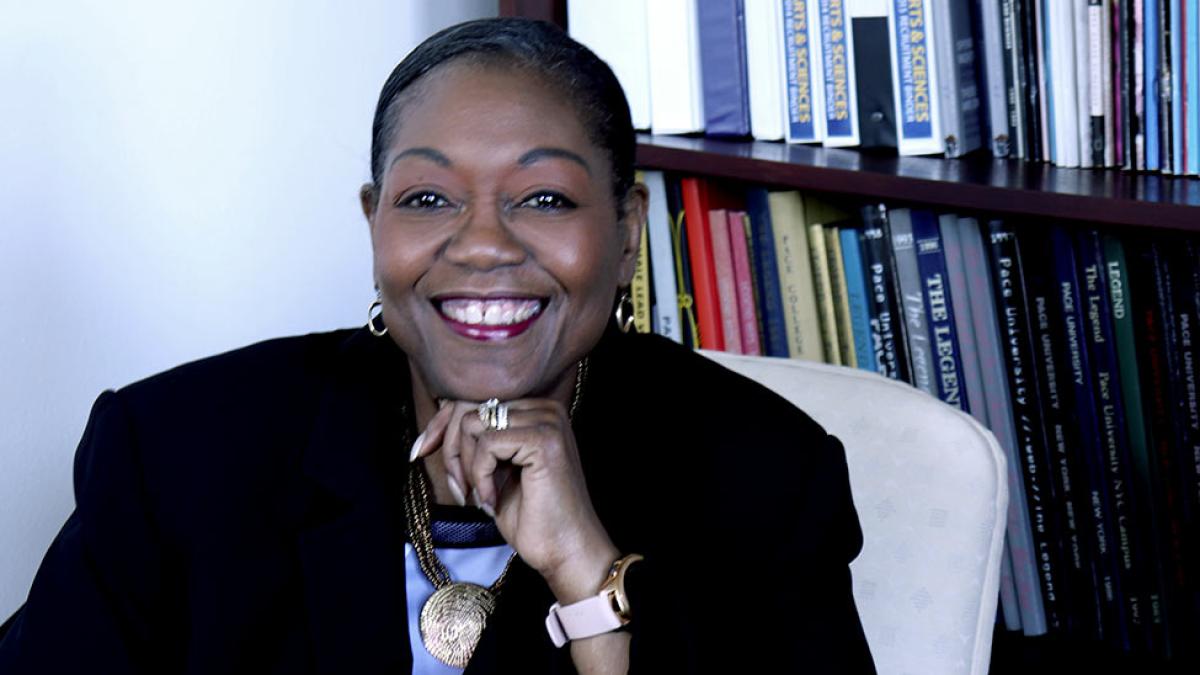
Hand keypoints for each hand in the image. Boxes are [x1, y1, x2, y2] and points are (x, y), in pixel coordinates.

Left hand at [412, 398, 619, 602]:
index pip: (474, 399)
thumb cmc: (533, 519)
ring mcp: (547, 422)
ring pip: (473, 423)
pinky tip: (492, 501)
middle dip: (450, 448)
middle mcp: (545, 409)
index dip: (441, 425)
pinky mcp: (544, 440)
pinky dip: (480, 476)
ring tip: (476, 496)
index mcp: (536, 412)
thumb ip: (478, 443)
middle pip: (469, 406)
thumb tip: (436, 423)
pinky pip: (487, 444)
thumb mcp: (495, 473)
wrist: (566, 552)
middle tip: (456, 487)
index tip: (419, 452)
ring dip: (465, 466)